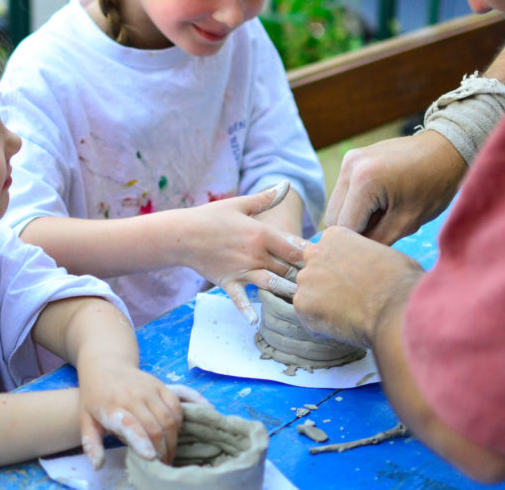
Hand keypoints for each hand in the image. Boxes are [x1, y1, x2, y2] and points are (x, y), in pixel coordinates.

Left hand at [77, 361, 206, 468]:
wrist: (105, 365)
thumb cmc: (95, 396)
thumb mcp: (86, 419)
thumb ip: (91, 443)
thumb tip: (98, 465)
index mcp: (113, 407)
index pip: (132, 426)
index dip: (143, 443)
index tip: (151, 458)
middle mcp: (133, 396)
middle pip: (155, 427)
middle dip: (162, 450)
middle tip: (163, 464)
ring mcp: (149, 389)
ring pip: (169, 418)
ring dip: (172, 439)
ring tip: (169, 453)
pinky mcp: (160, 385)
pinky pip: (176, 406)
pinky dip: (179, 422)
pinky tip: (173, 432)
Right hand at [170, 181, 306, 322]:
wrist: (182, 234)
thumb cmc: (211, 216)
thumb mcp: (240, 204)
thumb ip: (266, 198)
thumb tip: (286, 184)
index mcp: (262, 233)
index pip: (295, 247)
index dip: (311, 255)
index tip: (322, 260)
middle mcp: (256, 253)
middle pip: (289, 268)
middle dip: (304, 275)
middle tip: (319, 283)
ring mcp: (242, 269)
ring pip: (273, 284)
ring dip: (288, 292)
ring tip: (302, 300)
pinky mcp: (229, 282)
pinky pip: (240, 299)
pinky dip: (247, 310)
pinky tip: (255, 320)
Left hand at [293, 226, 423, 347]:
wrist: (397, 309)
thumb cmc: (400, 282)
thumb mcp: (385, 254)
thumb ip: (364, 255)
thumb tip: (369, 265)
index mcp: (335, 236)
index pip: (328, 252)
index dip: (341, 269)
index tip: (355, 280)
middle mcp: (314, 252)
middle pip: (315, 271)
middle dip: (328, 285)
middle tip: (350, 299)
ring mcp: (306, 278)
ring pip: (309, 294)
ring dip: (324, 305)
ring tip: (350, 314)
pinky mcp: (301, 303)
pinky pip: (307, 316)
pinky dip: (321, 324)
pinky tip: (343, 325)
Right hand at [325, 131, 465, 244]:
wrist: (446, 150)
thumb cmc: (434, 186)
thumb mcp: (407, 222)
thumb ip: (375, 240)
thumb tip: (354, 256)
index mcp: (363, 181)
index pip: (342, 228)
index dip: (357, 244)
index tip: (375, 251)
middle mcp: (349, 166)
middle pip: (333, 217)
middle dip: (353, 231)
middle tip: (381, 233)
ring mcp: (348, 160)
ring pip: (336, 205)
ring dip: (353, 217)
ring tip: (382, 217)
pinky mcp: (351, 159)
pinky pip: (344, 192)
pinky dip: (355, 204)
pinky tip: (379, 204)